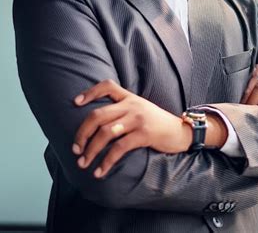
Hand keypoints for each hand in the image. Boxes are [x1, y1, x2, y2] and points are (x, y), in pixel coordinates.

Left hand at [72, 79, 191, 177]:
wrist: (182, 131)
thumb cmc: (158, 124)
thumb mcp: (142, 110)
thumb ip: (124, 110)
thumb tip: (100, 124)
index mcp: (130, 97)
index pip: (107, 86)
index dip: (90, 92)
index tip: (76, 102)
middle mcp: (132, 105)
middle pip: (98, 115)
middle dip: (82, 133)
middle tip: (76, 149)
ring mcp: (138, 119)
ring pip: (105, 133)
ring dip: (90, 150)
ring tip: (83, 163)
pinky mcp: (144, 134)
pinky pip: (119, 148)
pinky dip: (106, 162)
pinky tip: (100, 172)